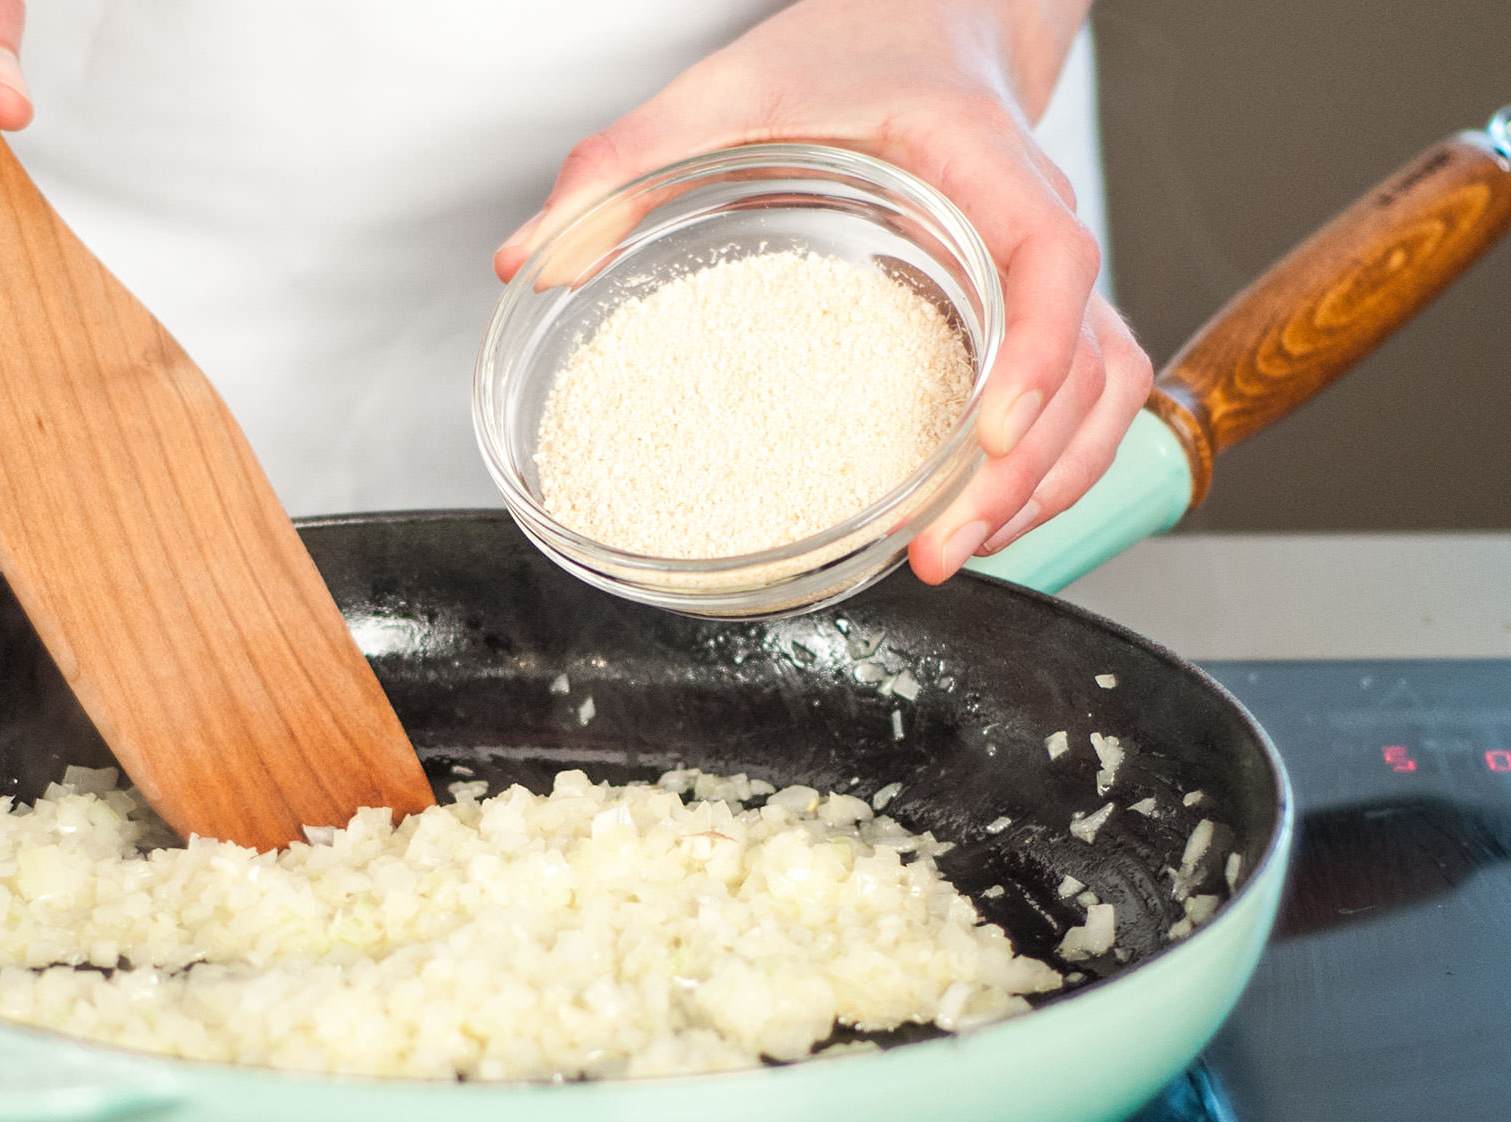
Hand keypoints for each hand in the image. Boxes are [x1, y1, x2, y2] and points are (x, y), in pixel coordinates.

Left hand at [494, 0, 1152, 581]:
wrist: (916, 29)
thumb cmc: (841, 57)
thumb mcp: (721, 89)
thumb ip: (623, 164)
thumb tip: (534, 257)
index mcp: (978, 163)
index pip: (1052, 257)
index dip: (1038, 354)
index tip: (989, 434)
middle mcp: (1032, 225)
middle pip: (1088, 363)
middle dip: (1027, 471)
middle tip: (942, 548)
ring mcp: (1045, 280)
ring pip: (1102, 397)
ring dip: (1045, 489)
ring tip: (958, 554)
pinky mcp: (1034, 318)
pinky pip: (1081, 405)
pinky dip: (1045, 473)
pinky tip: (976, 522)